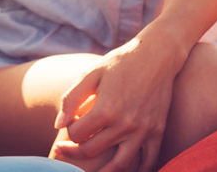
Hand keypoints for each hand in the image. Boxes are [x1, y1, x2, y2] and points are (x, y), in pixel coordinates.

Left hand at [48, 35, 184, 171]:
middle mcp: (125, 124)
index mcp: (106, 109)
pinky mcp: (157, 131)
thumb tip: (58, 125)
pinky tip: (122, 170)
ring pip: (119, 165)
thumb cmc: (120, 62)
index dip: (68, 132)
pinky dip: (137, 171)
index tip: (69, 126)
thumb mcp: (91, 74)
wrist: (156, 55)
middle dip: (74, 152)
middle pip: (92, 151)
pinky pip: (148, 161)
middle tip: (66, 149)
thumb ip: (71, 99)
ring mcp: (143, 130)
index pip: (77, 134)